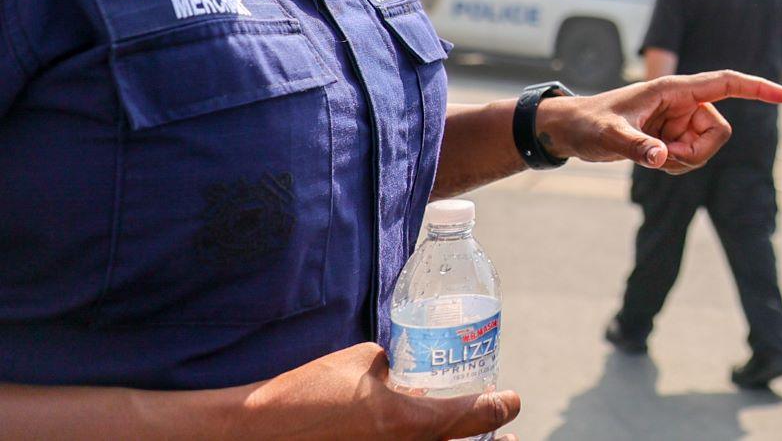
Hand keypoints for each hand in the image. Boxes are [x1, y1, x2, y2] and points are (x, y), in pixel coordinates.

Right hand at [237, 342, 519, 438]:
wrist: (255, 432)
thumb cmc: (307, 392)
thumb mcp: (360, 363)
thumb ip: (395, 368)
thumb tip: (408, 374)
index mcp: (407, 423)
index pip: (472, 417)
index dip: (500, 407)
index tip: (513, 400)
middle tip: (507, 435)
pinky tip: (419, 438)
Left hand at [536, 70, 781, 174]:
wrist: (571, 130)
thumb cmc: (588, 122)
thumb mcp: (608, 135)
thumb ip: (636, 146)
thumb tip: (662, 158)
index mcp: (674, 89)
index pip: (726, 83)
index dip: (758, 89)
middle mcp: (683, 102)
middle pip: (719, 132)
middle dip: (696, 153)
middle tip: (661, 157)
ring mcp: (681, 120)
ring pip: (707, 148)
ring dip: (683, 162)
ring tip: (650, 156)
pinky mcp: (676, 135)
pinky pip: (693, 157)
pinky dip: (675, 165)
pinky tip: (651, 158)